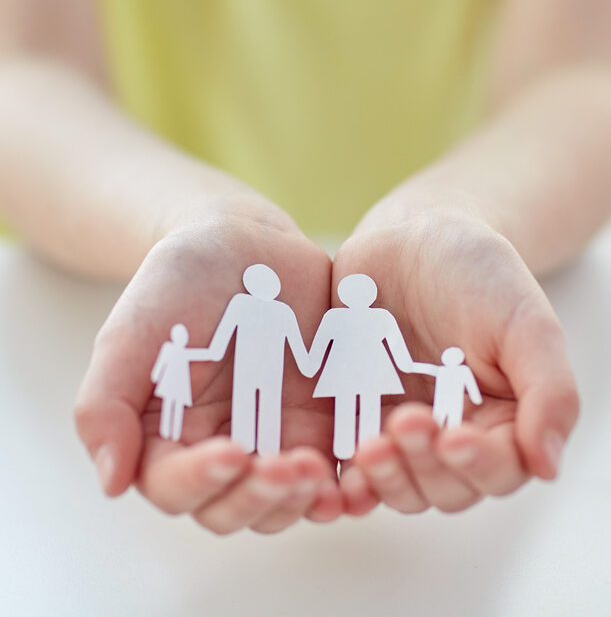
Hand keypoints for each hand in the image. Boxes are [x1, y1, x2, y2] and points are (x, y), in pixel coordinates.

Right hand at [75, 215, 341, 533]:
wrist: (246, 243)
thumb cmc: (181, 281)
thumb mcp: (136, 330)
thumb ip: (109, 401)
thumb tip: (110, 482)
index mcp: (170, 435)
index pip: (176, 486)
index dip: (202, 482)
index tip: (232, 451)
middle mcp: (224, 445)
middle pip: (236, 508)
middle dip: (260, 498)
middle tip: (287, 467)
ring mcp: (275, 435)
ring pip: (287, 500)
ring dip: (304, 499)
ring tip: (319, 469)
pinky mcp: (321, 419)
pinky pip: (337, 467)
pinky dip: (349, 482)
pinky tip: (360, 469)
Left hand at [334, 210, 578, 514]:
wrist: (409, 239)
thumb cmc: (474, 272)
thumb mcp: (523, 320)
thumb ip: (548, 389)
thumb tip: (548, 464)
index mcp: (501, 417)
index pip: (500, 467)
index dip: (479, 465)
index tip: (453, 438)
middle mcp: (452, 431)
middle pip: (444, 487)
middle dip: (424, 467)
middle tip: (404, 424)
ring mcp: (400, 427)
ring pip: (399, 484)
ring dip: (385, 479)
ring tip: (368, 449)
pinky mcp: (356, 415)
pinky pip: (351, 464)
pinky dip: (347, 480)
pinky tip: (338, 473)